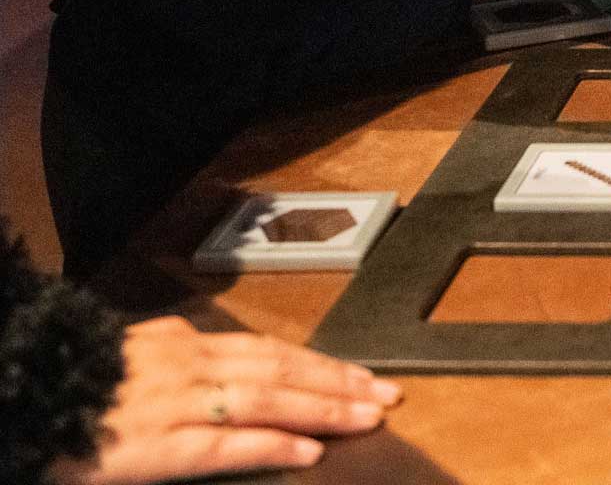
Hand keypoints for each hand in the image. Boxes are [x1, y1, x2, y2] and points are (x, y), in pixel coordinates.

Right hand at [56, 317, 401, 483]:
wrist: (21, 392)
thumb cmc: (69, 387)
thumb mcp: (133, 362)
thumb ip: (179, 364)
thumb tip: (222, 373)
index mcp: (181, 343)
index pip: (266, 351)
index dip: (317, 364)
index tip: (359, 374)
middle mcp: (188, 363)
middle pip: (281, 368)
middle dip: (339, 381)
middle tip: (388, 392)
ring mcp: (175, 402)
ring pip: (268, 398)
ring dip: (325, 407)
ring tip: (369, 417)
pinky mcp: (158, 444)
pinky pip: (226, 445)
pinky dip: (272, 446)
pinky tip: (309, 453)